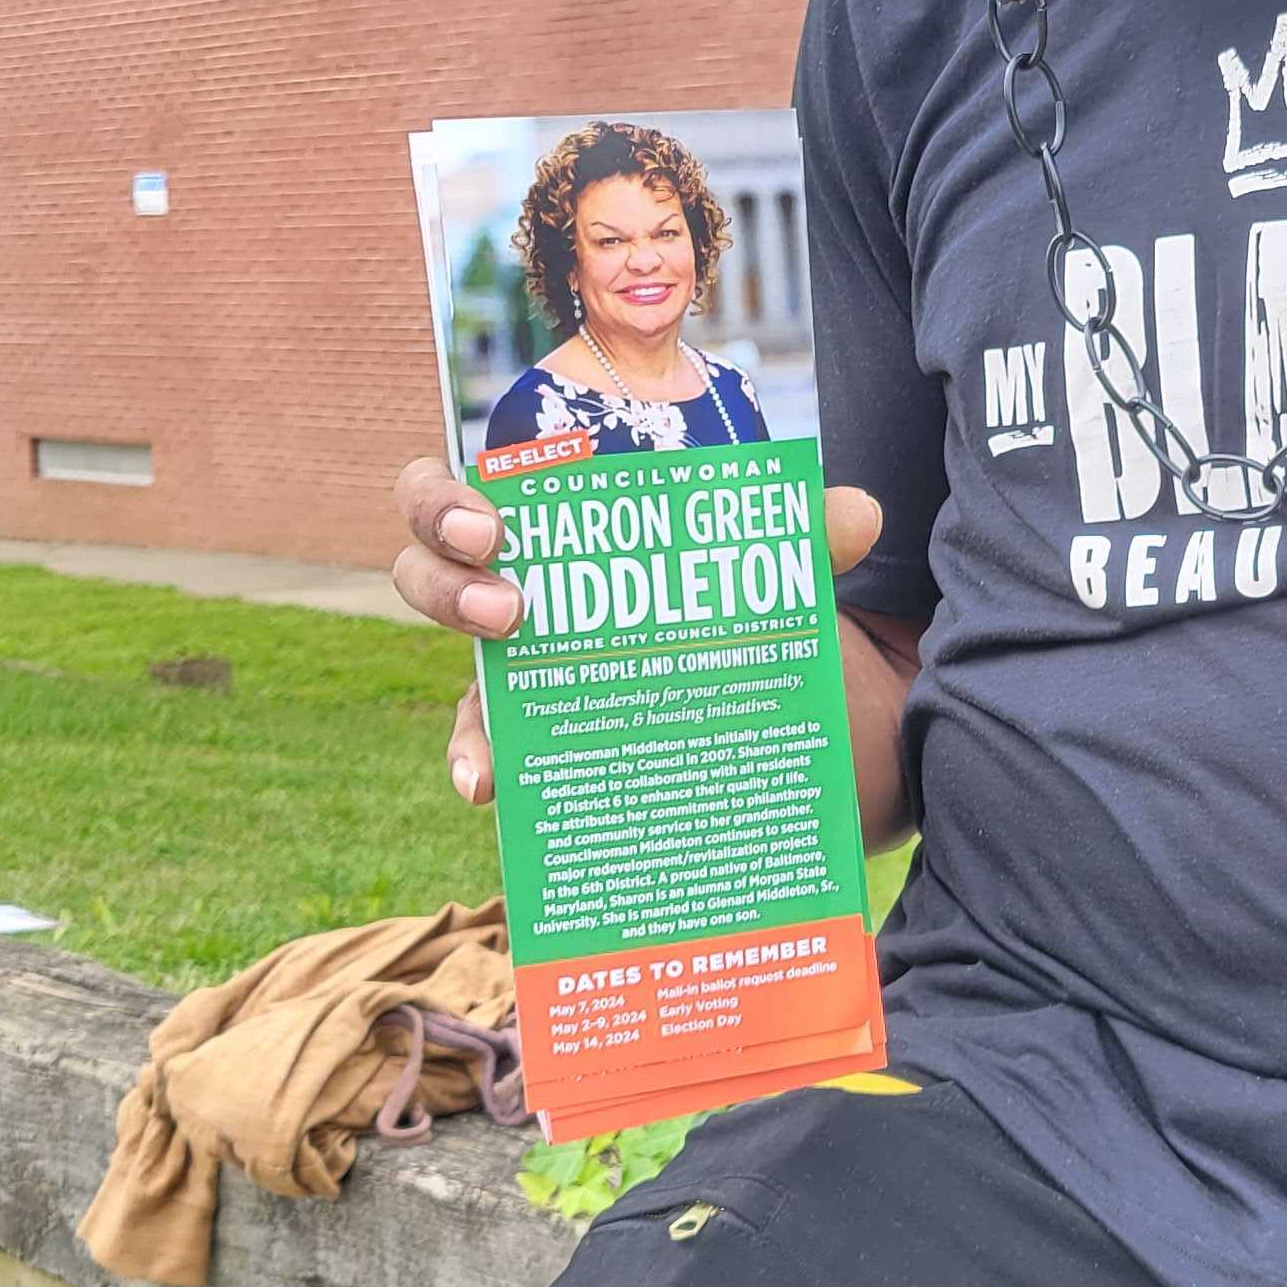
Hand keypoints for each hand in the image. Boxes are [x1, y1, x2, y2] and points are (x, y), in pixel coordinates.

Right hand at [390, 457, 884, 805]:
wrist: (779, 695)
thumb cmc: (738, 599)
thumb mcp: (769, 567)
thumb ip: (807, 535)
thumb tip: (858, 514)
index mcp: (551, 533)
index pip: (455, 498)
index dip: (444, 502)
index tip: (493, 523)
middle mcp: (518, 601)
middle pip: (428, 579)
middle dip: (445, 587)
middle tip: (509, 609)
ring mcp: (526, 681)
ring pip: (461, 686)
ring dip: (464, 707)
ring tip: (493, 730)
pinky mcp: (546, 748)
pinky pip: (494, 759)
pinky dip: (482, 769)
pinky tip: (490, 788)